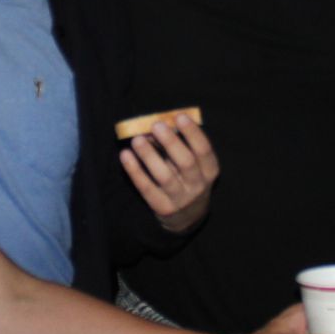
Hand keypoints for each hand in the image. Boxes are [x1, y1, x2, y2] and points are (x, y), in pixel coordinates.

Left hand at [119, 114, 219, 232]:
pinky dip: (135, 171)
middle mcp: (198, 185)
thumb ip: (177, 146)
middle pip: (186, 162)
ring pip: (164, 176)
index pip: (204, 150)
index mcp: (209, 170)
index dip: (193, 133)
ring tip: (137, 140)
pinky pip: (146, 188)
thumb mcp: (191, 164)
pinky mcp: (163, 207)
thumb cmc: (187, 179)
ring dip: (149, 156)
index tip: (179, 117)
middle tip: (156, 125)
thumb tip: (154, 128)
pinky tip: (126, 155)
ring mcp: (180, 199)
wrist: (187, 216)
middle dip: (171, 142)